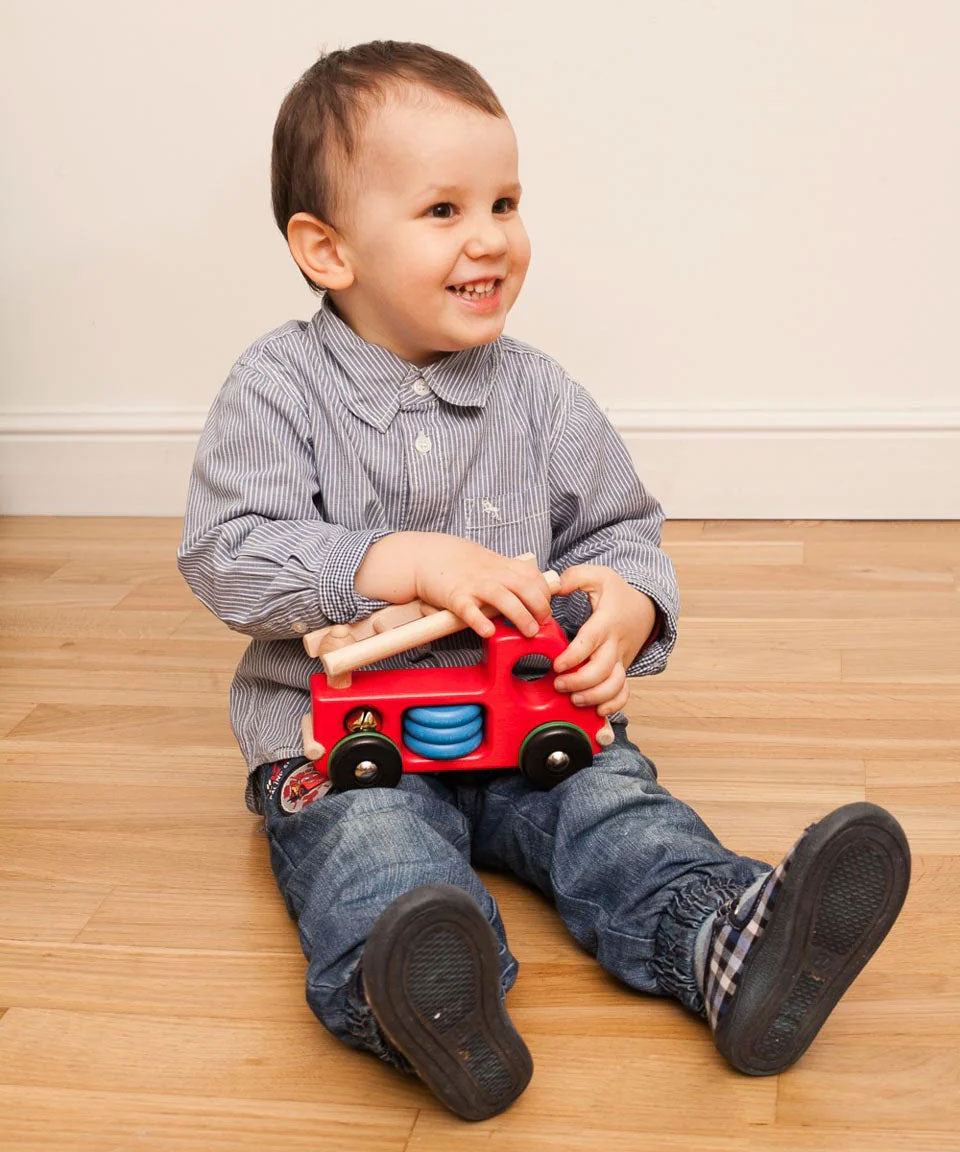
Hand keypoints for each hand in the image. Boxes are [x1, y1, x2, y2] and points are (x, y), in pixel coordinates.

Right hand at [412, 534, 553, 639]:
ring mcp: (474, 585)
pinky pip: (469, 610)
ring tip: (528, 632)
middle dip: (540, 607)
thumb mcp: (490, 562)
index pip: (534, 578)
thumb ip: (508, 575)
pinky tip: (488, 631)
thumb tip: (530, 594)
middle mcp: (492, 574)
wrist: (426, 554)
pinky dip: (479, 621)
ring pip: (504, 599)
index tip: (546, 609)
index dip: (545, 595)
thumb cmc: (460, 563)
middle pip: (525, 588)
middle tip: (542, 623)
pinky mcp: (455, 597)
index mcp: (502, 566)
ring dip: (520, 616)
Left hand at [551, 565, 657, 716]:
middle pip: (602, 670)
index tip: (557, 665)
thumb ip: (573, 577)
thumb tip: (552, 585)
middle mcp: (615, 644)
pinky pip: (624, 693)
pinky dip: (613, 705)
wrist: (646, 608)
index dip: (573, 657)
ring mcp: (621, 660)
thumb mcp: (598, 576)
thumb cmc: (617, 594)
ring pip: (614, 686)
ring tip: (574, 698)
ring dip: (594, 697)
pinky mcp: (623, 670)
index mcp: (606, 622)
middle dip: (579, 682)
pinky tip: (596, 709)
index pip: (590, 642)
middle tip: (558, 684)